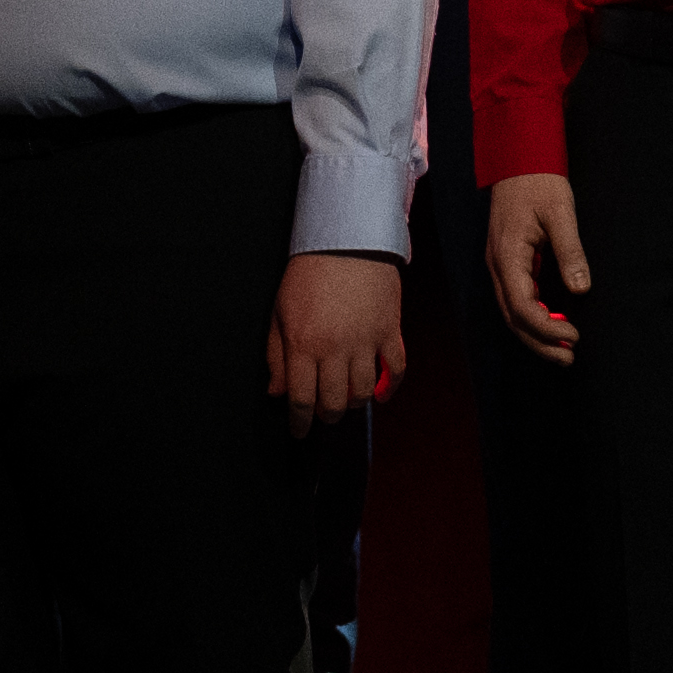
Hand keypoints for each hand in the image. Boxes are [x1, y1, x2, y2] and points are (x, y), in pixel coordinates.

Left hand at [271, 246, 407, 418]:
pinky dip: (389, 387)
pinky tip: (380, 393)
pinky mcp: (389, 331)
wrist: (346, 240)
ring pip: (363, 392)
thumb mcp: (280, 313)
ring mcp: (365, 341)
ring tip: (346, 400)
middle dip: (326, 416)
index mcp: (303, 344)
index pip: (301, 399)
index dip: (300, 422)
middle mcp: (335, 348)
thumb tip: (277, 392)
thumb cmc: (307, 275)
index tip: (299, 432)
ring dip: (354, 403)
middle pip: (333, 402)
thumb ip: (276, 355)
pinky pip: (395, 369)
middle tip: (323, 414)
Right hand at [487, 173, 589, 361]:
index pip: (520, 305)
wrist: (518, 161)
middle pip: (512, 317)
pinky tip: (554, 322)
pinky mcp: (507, 262)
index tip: (573, 335)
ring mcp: (499, 265)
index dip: (545, 327)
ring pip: (511, 312)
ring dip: (535, 334)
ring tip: (564, 349)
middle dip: (540, 341)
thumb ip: (570, 252)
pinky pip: (515, 299)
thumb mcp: (561, 214)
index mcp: (507, 255)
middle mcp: (497, 265)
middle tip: (569, 357)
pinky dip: (532, 317)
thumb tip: (581, 288)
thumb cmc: (540, 184)